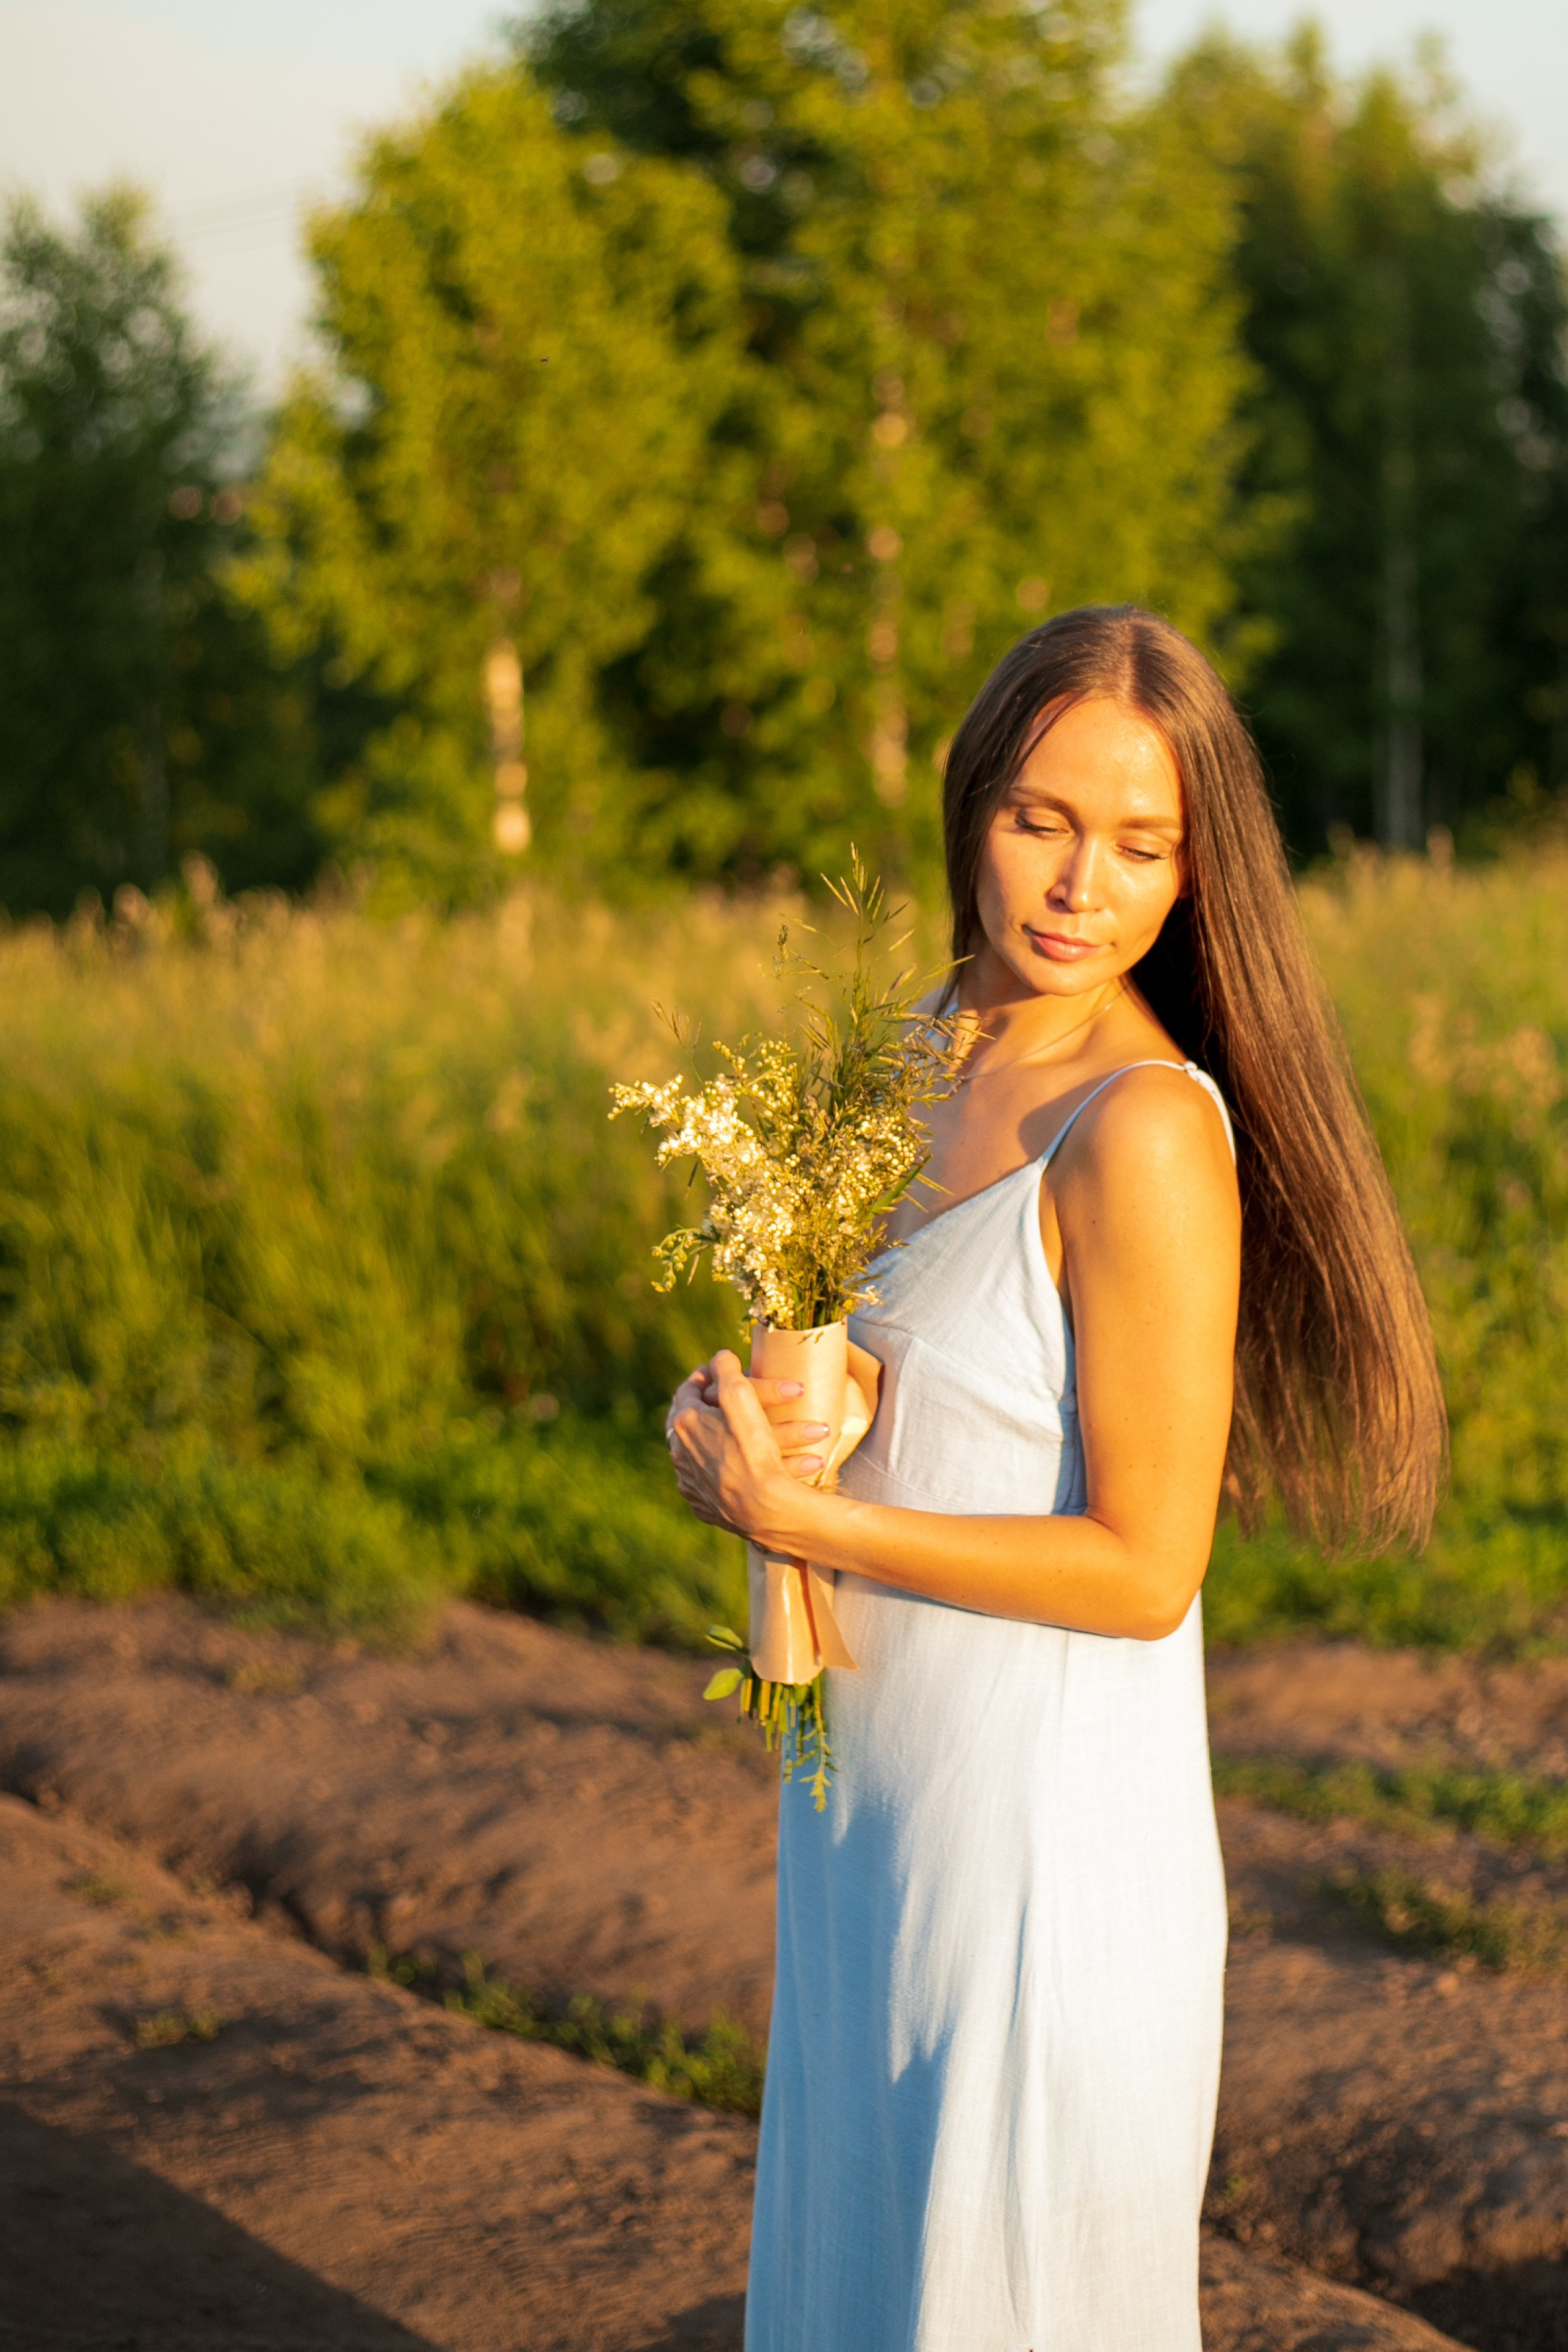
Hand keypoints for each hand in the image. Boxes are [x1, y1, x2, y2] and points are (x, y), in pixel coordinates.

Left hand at [666, 1351, 826, 1540]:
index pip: (687, 1391)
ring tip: (733, 1431)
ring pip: (699, 1452)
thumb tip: (720, 1357)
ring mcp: (690, 1483)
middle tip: (722, 1399)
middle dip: (709, 1407)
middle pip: (688, 1421)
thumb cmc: (754, 1450)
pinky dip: (721, 1468)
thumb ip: (727, 1371)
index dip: (704, 1376)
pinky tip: (734, 1466)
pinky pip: (709, 1480)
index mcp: (684, 1425)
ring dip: (717, 1438)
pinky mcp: (704, 1505)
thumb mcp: (741, 1397)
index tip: (718, 1370)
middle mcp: (679, 1454)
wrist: (764, 1508)